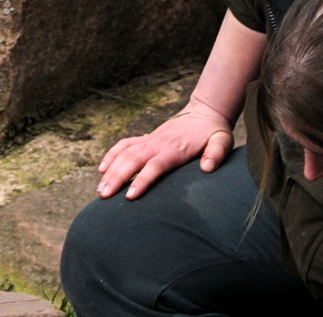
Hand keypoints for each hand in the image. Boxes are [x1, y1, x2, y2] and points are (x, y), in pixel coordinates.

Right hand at [96, 103, 235, 199]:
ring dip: (110, 171)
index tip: (130, 195)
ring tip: (100, 191)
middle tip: (104, 197)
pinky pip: (123, 145)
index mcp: (175, 149)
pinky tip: (102, 171)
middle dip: (117, 178)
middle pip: (132, 160)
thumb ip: (216, 153)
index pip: (155, 166)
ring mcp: (149, 140)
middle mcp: (158, 144)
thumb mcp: (222, 141)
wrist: (204, 113)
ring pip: (124, 154)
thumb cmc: (213, 133)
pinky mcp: (144, 139)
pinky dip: (111, 156)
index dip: (142, 180)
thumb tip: (207, 168)